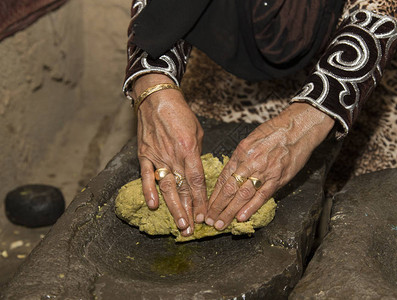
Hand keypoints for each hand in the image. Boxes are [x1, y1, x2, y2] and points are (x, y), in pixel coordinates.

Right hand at [133, 74, 206, 235]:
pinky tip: (153, 206)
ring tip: (179, 225)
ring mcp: (157, 156)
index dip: (200, 200)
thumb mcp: (197, 131)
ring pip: (166, 187)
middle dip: (188, 211)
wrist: (156, 98)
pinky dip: (149, 191)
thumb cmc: (180, 114)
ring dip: (173, 208)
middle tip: (192, 230)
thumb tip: (198, 173)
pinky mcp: (144, 155)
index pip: (196, 181)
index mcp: (189, 150)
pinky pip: (146, 176)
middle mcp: (173, 156)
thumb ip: (197, 154)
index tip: (204, 215)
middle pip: (183, 189)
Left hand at [205, 103, 333, 229]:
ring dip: (230, 211)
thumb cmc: (275, 131)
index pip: (223, 178)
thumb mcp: (251, 140)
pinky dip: (251, 208)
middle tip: (210, 220)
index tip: (208, 206)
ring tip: (221, 224)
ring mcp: (263, 171)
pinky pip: (262, 195)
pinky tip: (241, 217)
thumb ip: (242, 157)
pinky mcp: (278, 178)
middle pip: (229, 189)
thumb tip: (233, 173)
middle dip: (217, 207)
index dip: (214, 195)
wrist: (298, 128)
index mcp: (241, 152)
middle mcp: (249, 162)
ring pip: (242, 195)